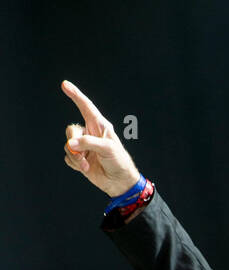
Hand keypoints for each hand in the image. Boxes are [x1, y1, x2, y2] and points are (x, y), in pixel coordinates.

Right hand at [61, 79, 140, 196]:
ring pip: (68, 145)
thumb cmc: (119, 162)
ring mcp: (84, 147)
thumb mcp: (107, 149)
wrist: (120, 183)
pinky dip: (74, 164)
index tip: (65, 84)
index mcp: (99, 126)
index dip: (75, 95)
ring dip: (75, 157)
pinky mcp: (81, 160)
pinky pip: (68, 158)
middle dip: (72, 142)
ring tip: (86, 165)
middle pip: (71, 130)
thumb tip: (70, 144)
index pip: (85, 106)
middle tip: (80, 153)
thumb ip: (88, 143)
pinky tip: (85, 169)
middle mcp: (89, 134)